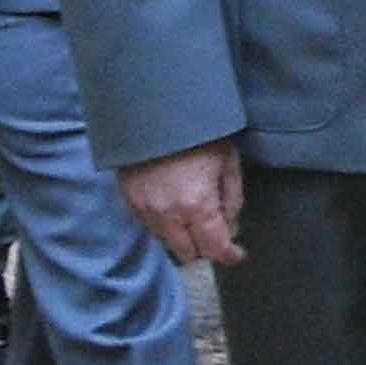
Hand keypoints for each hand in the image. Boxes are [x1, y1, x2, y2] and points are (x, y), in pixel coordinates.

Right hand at [121, 140, 245, 267]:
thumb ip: (232, 200)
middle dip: (205, 247)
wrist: (155, 109)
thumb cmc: (198, 133)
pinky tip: (174, 203)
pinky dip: (165, 223)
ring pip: (167, 241)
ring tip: (194, 211)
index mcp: (196, 204)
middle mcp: (167, 214)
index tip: (237, 254)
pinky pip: (149, 225)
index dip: (229, 255)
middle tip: (216, 231)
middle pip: (188, 253)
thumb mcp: (228, 162)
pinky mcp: (128, 201)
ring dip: (183, 235)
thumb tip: (231, 228)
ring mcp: (144, 209)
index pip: (214, 247)